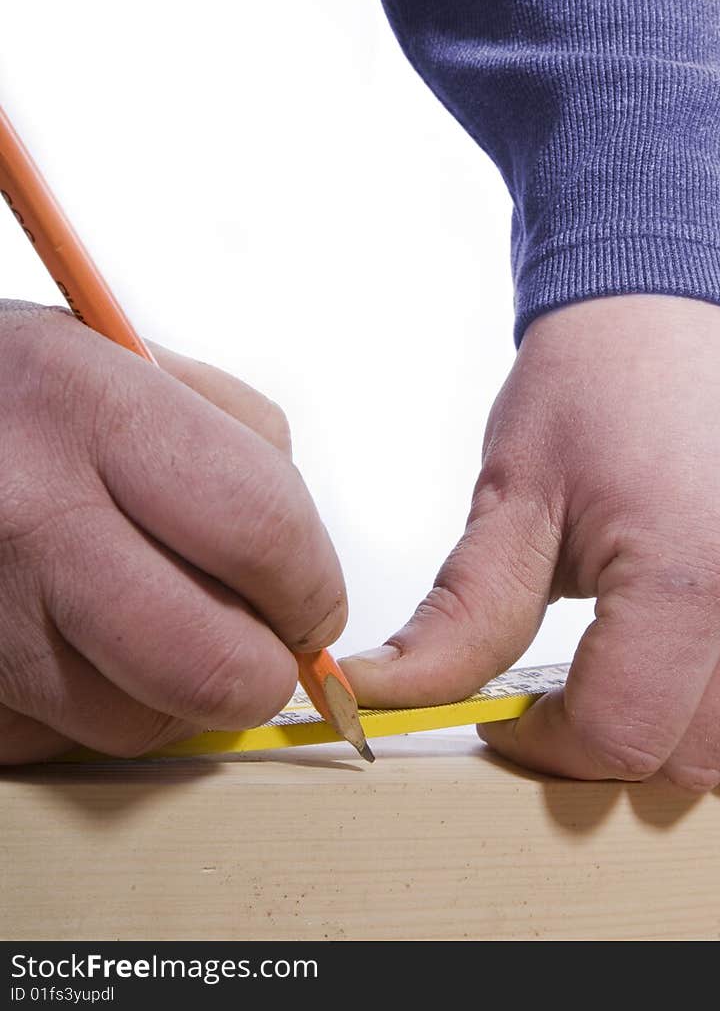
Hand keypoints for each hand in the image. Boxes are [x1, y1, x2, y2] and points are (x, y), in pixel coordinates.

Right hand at [0, 301, 344, 762]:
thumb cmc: (18, 393)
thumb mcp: (127, 356)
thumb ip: (238, 438)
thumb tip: (300, 558)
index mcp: (95, 414)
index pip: (262, 533)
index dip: (313, 585)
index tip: (312, 599)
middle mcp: (31, 517)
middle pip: (212, 665)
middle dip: (261, 669)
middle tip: (259, 640)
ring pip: (138, 724)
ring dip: (173, 693)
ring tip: (150, 624)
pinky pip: (59, 739)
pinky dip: (89, 706)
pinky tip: (77, 640)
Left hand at [342, 296, 719, 788]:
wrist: (671, 310)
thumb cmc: (593, 383)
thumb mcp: (514, 497)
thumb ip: (459, 617)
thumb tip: (379, 690)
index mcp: (693, 573)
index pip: (618, 737)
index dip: (545, 747)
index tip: (509, 718)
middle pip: (685, 760)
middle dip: (603, 748)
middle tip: (555, 694)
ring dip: (675, 740)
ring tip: (621, 674)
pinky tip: (695, 674)